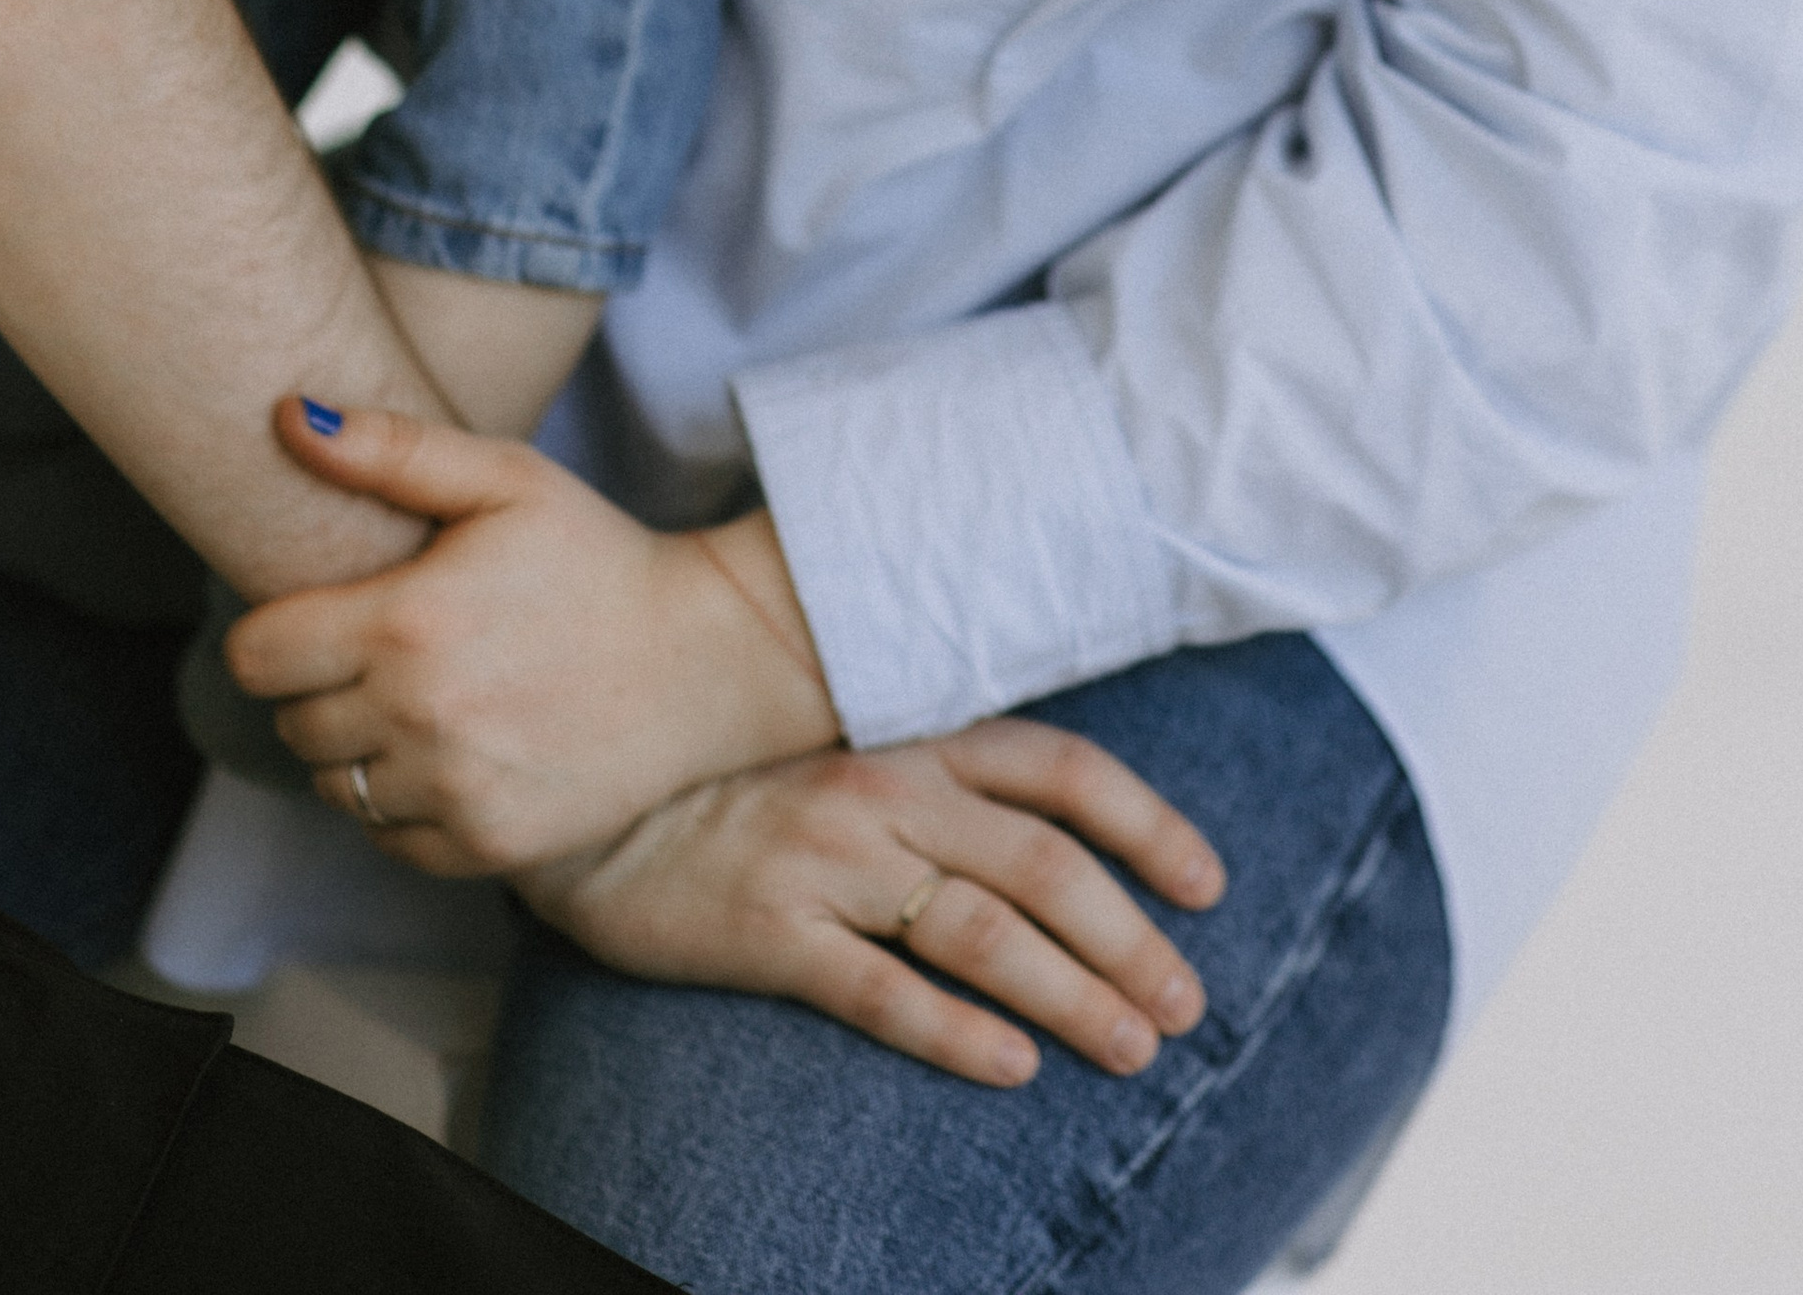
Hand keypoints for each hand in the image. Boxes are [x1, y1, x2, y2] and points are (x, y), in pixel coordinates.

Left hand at [223, 404, 837, 874]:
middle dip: (319, 689)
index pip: (256, 658)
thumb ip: (391, 449)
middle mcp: (420, 717)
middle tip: (382, 656)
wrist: (706, 657)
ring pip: (335, 790)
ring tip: (419, 704)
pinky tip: (451, 754)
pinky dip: (403, 807)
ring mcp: (455, 790)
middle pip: (290, 726)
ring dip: (357, 752)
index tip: (319, 619)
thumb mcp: (505, 478)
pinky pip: (390, 841)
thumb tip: (289, 416)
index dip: (273, 636)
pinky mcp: (488, 844)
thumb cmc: (597, 554)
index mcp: (407, 623)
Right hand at [520, 726, 1225, 1090]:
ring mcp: (828, 861)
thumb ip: (944, 764)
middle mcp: (884, 788)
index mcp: (912, 733)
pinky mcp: (771, 934)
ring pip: (983, 931)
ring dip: (1073, 995)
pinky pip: (883, 990)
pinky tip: (1014, 1070)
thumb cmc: (740, 778)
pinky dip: (958, 1033)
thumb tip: (1061, 815)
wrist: (594, 805)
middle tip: (1189, 1004)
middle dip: (1131, 939)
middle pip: (1043, 864)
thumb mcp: (851, 741)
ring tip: (1133, 1047)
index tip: (1208, 886)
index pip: (1061, 769)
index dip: (1146, 825)